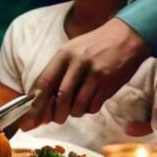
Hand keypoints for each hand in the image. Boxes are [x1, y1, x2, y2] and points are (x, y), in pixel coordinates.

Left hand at [28, 18, 148, 125]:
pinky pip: (93, 106)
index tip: (30, 119)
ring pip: (78, 105)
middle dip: (56, 114)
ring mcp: (94, 74)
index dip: (36, 103)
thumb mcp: (73, 51)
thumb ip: (59, 73)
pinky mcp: (108, 84)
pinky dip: (89, 109)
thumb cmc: (96, 45)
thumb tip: (43, 101)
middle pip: (61, 97)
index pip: (44, 82)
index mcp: (64, 54)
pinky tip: (91, 101)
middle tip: (57, 119)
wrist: (126, 37)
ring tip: (76, 108)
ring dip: (74, 113)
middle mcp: (77, 63)